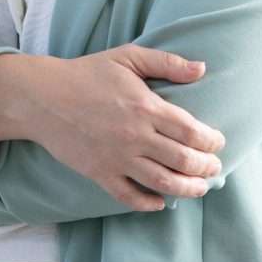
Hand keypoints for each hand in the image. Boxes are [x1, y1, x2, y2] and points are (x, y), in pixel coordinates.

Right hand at [20, 46, 224, 210]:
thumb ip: (167, 63)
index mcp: (145, 106)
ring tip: (199, 188)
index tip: (218, 142)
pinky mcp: (99, 173)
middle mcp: (135, 136)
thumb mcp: (128, 57)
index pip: (192, 131)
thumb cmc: (88, 74)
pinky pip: (129, 196)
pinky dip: (148, 204)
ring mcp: (117, 158)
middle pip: (183, 160)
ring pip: (162, 182)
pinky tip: (161, 202)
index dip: (211, 141)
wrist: (44, 97)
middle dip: (206, 167)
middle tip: (214, 167)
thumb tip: (202, 68)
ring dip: (187, 189)